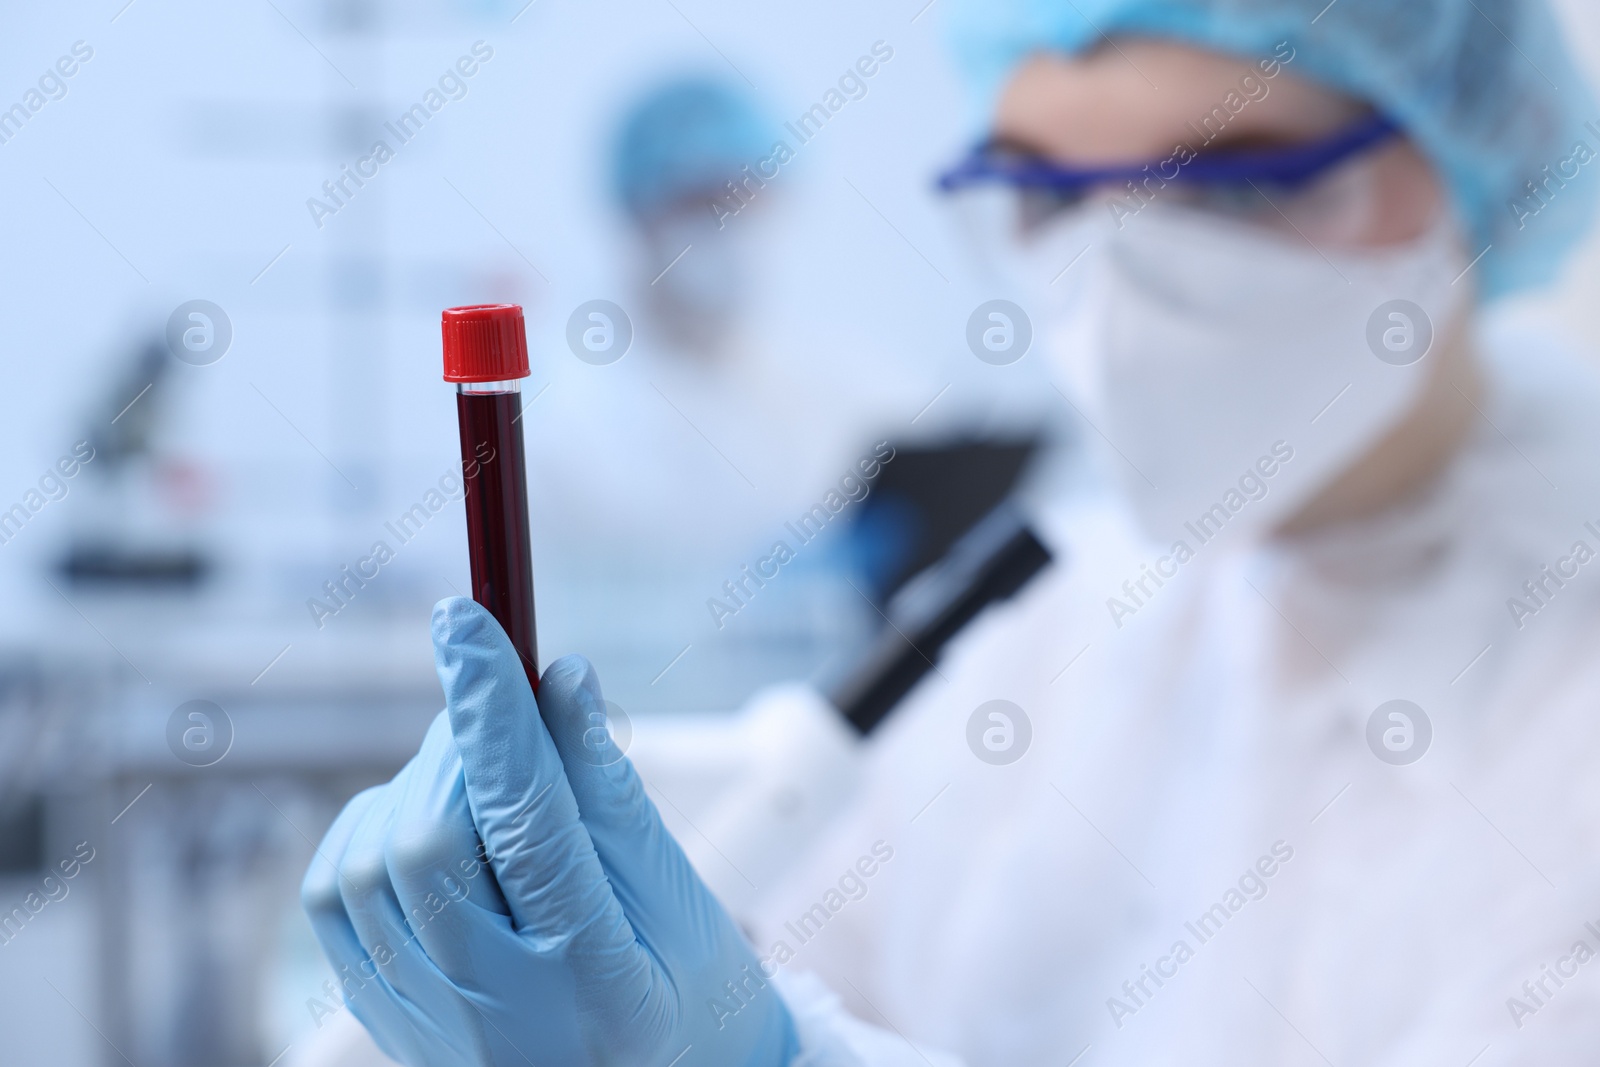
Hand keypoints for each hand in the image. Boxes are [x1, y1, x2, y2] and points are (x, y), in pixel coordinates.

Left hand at [302, 597, 797, 1066]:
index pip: (526, 822)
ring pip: (365, 867)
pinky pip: (335, 900)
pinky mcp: (386, 1019)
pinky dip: (371, 832)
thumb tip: (558, 676)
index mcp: (594, 982)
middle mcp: (496, 1019)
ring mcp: (429, 1029)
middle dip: (458, 751)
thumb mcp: (677, 891)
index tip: (468, 618)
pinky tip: (432, 824)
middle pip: (427, 844)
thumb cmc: (689, 985)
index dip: (493, 711)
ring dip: (416, 788)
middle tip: (501, 709)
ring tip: (484, 782)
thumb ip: (609, 788)